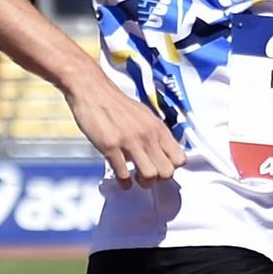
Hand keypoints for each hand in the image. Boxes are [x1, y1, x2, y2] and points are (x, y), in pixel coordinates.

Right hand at [67, 78, 186, 187]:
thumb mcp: (145, 116)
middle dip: (158, 180)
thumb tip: (163, 152)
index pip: (179, 158)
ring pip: (149, 175)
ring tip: (136, 178)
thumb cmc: (116, 104)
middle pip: (167, 172)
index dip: (172, 168)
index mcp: (157, 127)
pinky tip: (123, 181)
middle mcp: (147, 135)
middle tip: (150, 177)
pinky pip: (123, 173)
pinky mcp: (111, 146)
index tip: (163, 169)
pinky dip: (124, 182)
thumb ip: (155, 134)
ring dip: (143, 182)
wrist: (93, 91)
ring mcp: (129, 141)